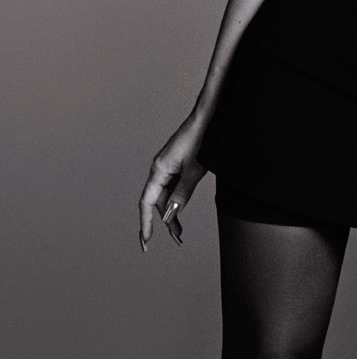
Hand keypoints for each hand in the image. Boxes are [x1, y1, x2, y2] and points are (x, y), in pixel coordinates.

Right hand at [139, 114, 207, 250]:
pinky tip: (181, 208)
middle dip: (165, 220)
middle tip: (177, 238)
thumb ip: (182, 194)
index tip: (146, 240)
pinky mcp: (176, 163)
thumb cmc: (201, 140)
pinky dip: (177, 199)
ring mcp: (168, 166)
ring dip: (172, 211)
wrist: (208, 118)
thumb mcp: (195, 171)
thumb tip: (170, 214)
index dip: (146, 222)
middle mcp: (159, 168)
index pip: (147, 202)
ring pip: (166, 194)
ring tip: (180, 231)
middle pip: (157, 200)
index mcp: (159, 170)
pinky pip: (173, 186)